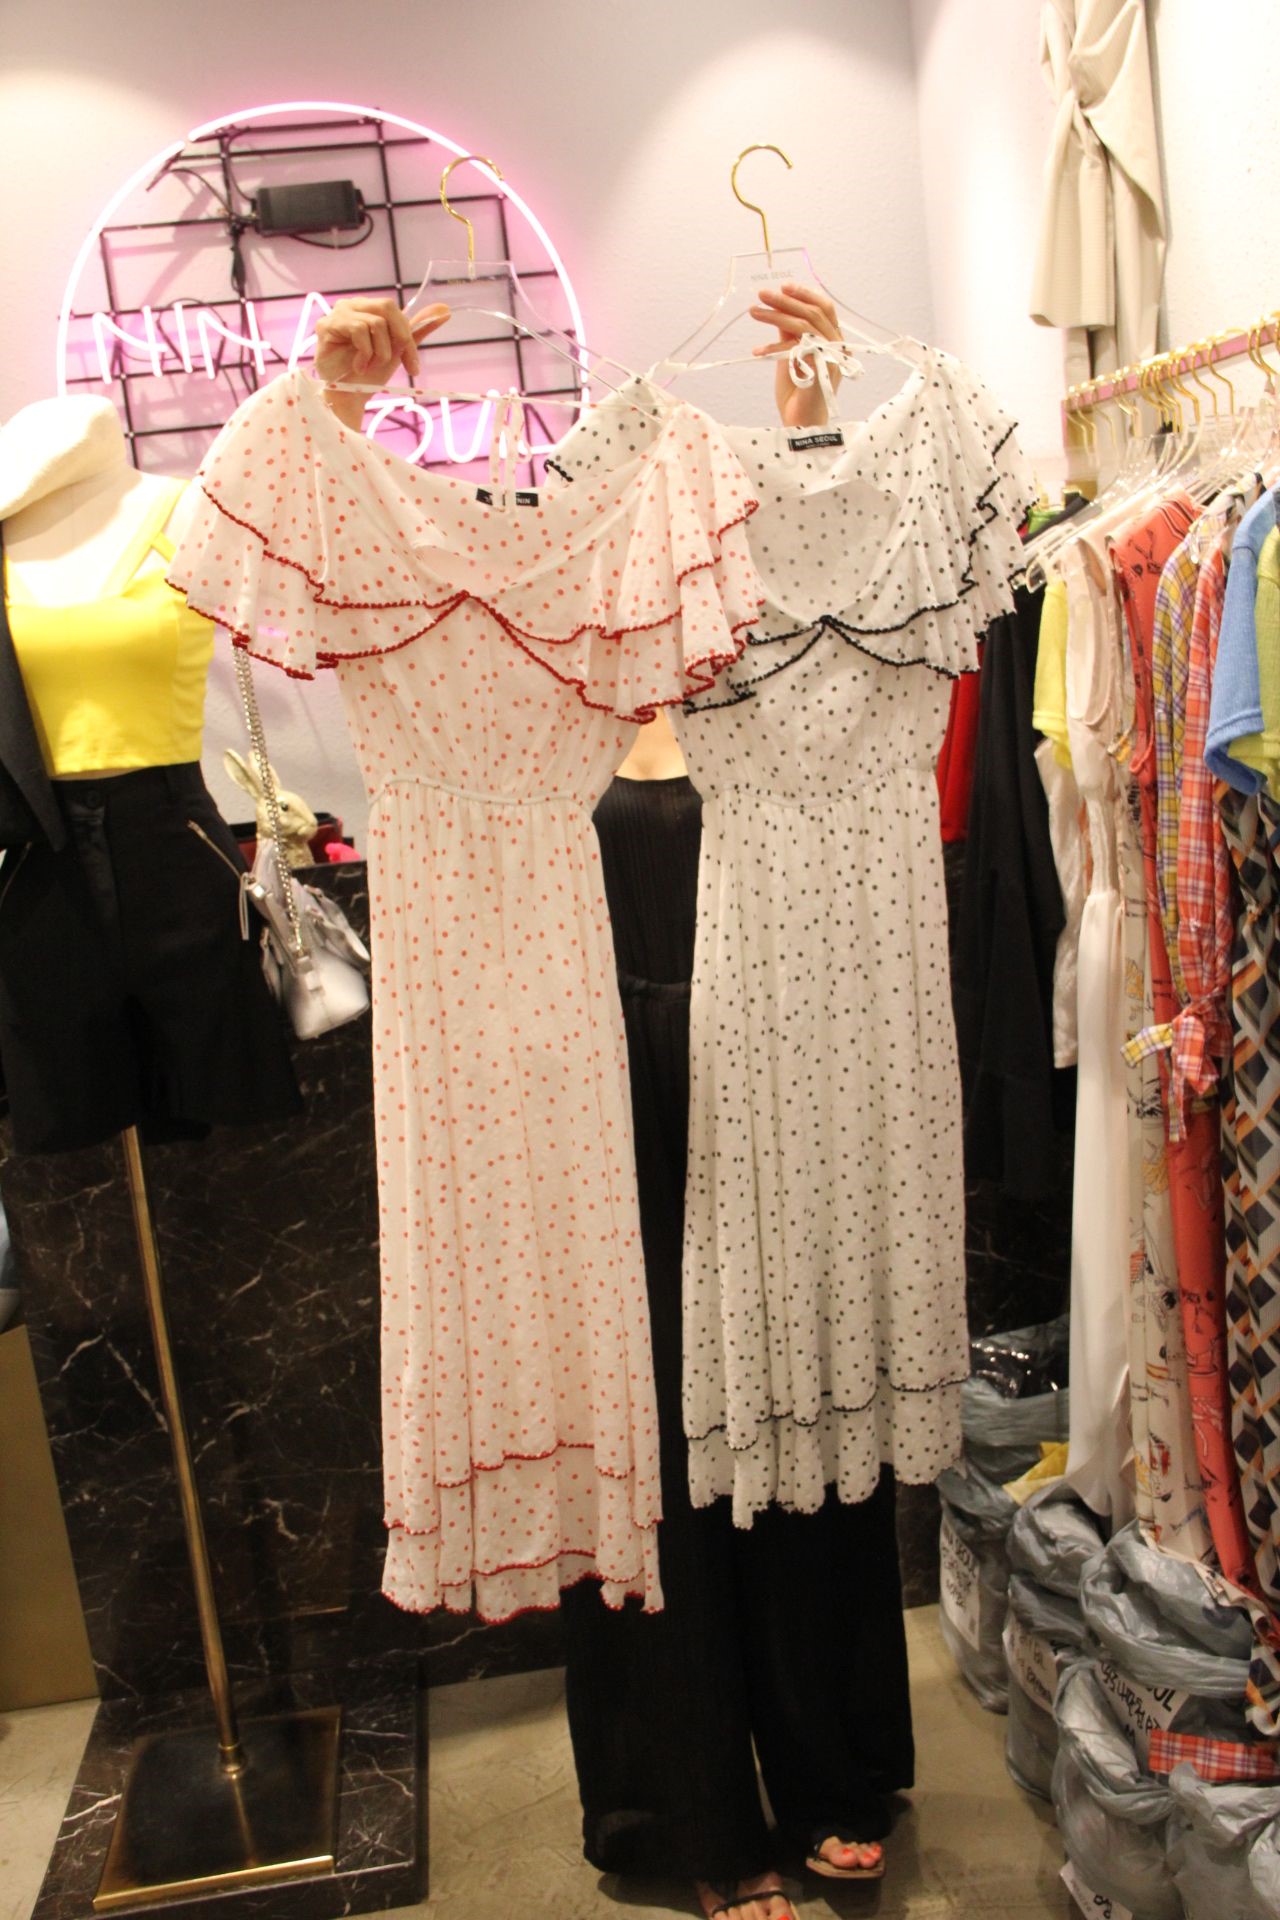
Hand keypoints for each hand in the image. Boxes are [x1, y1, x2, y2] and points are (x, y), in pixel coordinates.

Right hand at [314, 298, 449, 428]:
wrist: (349, 397)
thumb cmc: (369, 373)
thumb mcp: (398, 350)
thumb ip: (418, 329)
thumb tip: (445, 310)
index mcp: (369, 308)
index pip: (396, 311)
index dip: (407, 337)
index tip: (413, 367)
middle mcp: (353, 305)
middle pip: (387, 308)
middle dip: (398, 341)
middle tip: (392, 364)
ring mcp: (338, 313)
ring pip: (376, 323)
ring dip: (379, 352)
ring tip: (368, 366)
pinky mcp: (327, 325)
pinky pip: (359, 329)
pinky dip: (365, 353)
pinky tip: (358, 366)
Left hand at [749, 282, 843, 428]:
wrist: (802, 426)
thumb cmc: (797, 393)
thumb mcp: (790, 356)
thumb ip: (788, 335)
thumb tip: (777, 312)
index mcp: (833, 340)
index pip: (824, 308)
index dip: (805, 294)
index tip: (784, 286)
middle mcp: (837, 346)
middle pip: (812, 312)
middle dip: (785, 300)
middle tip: (761, 293)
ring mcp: (832, 358)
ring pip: (805, 325)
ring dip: (775, 316)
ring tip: (753, 311)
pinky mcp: (822, 370)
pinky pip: (797, 349)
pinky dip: (774, 348)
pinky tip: (755, 352)